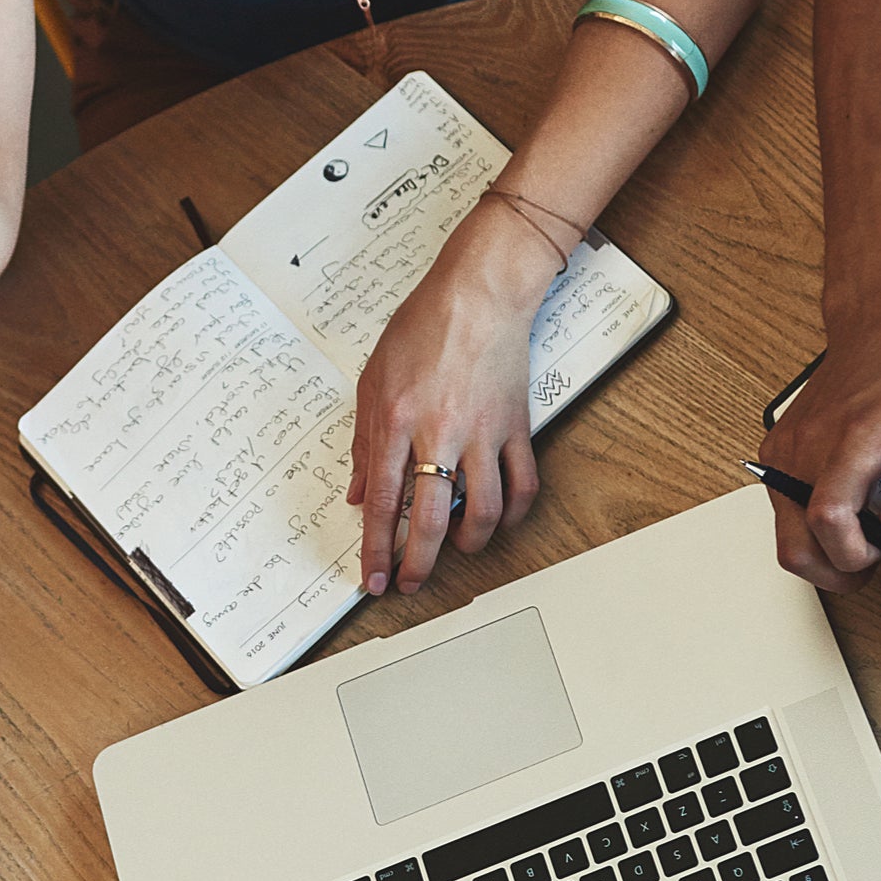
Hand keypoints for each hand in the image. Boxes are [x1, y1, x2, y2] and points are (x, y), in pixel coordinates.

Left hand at [349, 200, 549, 593]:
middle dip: (416, 564)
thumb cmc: (423, 328)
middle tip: (410, 584)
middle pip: (427, 520)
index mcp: (395, 421)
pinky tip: (498, 521)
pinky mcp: (515, 428)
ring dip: (467, 545)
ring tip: (455, 550)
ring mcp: (482, 434)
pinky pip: (522, 486)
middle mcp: (438, 433)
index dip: (376, 549)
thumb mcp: (372, 380)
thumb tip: (358, 493)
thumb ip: (364, 442)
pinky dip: (512, 514)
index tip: (373, 578)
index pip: (381, 503)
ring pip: (481, 513)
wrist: (478, 295)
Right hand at [759, 321, 880, 587]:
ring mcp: (785, 451)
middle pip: (794, 544)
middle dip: (832, 571)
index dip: (853, 556)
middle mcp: (805, 448)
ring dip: (821, 551)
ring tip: (864, 536)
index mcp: (850, 441)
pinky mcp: (776, 452)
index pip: (828, 519)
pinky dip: (809, 526)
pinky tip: (847, 512)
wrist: (878, 332)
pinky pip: (782, 509)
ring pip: (785, 534)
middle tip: (871, 563)